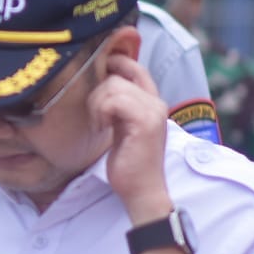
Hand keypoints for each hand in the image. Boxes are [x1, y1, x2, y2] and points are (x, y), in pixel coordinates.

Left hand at [87, 53, 171, 222]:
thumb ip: (117, 105)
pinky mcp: (145, 122)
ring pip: (113, 86)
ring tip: (100, 124)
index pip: (135, 67)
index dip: (114, 63)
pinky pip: (114, 101)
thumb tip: (99, 83)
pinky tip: (102, 127)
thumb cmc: (128, 162)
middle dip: (97, 94)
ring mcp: (153, 111)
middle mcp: (156, 103)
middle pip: (117, 76)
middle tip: (97, 118)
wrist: (141, 189)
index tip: (97, 77)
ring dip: (97, 105)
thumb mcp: (121, 126)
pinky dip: (101, 112)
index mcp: (152, 102)